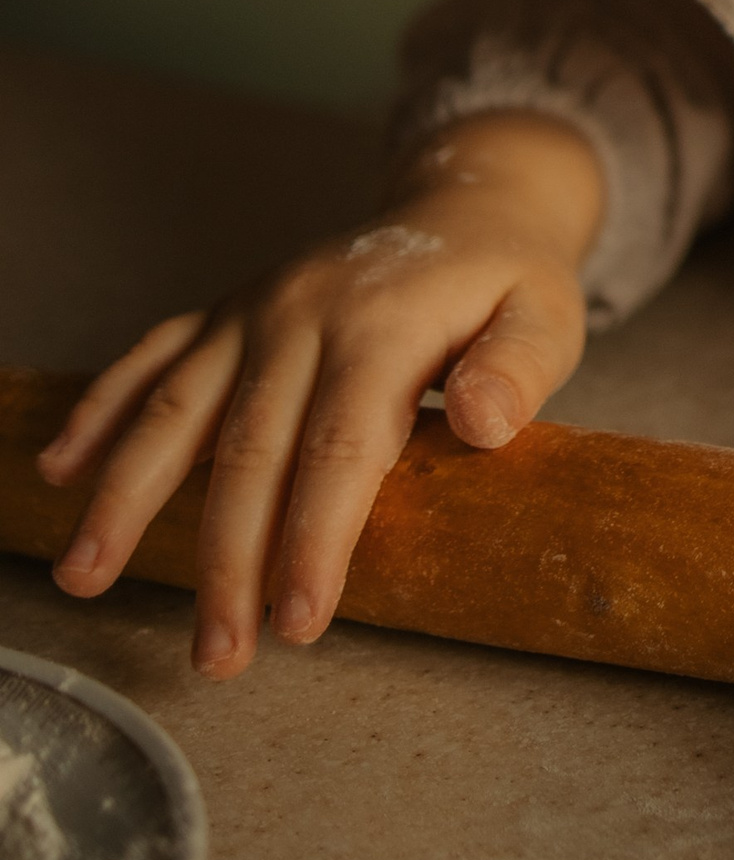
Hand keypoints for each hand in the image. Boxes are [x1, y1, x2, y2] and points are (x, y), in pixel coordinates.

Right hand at [35, 114, 600, 675]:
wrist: (466, 203)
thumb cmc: (508, 281)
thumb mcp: (547, 315)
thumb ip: (521, 368)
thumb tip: (488, 424)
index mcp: (382, 325)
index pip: (340, 449)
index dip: (315, 539)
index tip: (299, 622)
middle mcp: (302, 312)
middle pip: (250, 450)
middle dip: (227, 561)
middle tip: (217, 656)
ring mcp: (255, 308)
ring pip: (177, 407)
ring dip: (126, 495)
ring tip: (85, 576)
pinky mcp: (226, 310)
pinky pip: (153, 354)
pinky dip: (102, 407)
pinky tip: (61, 467)